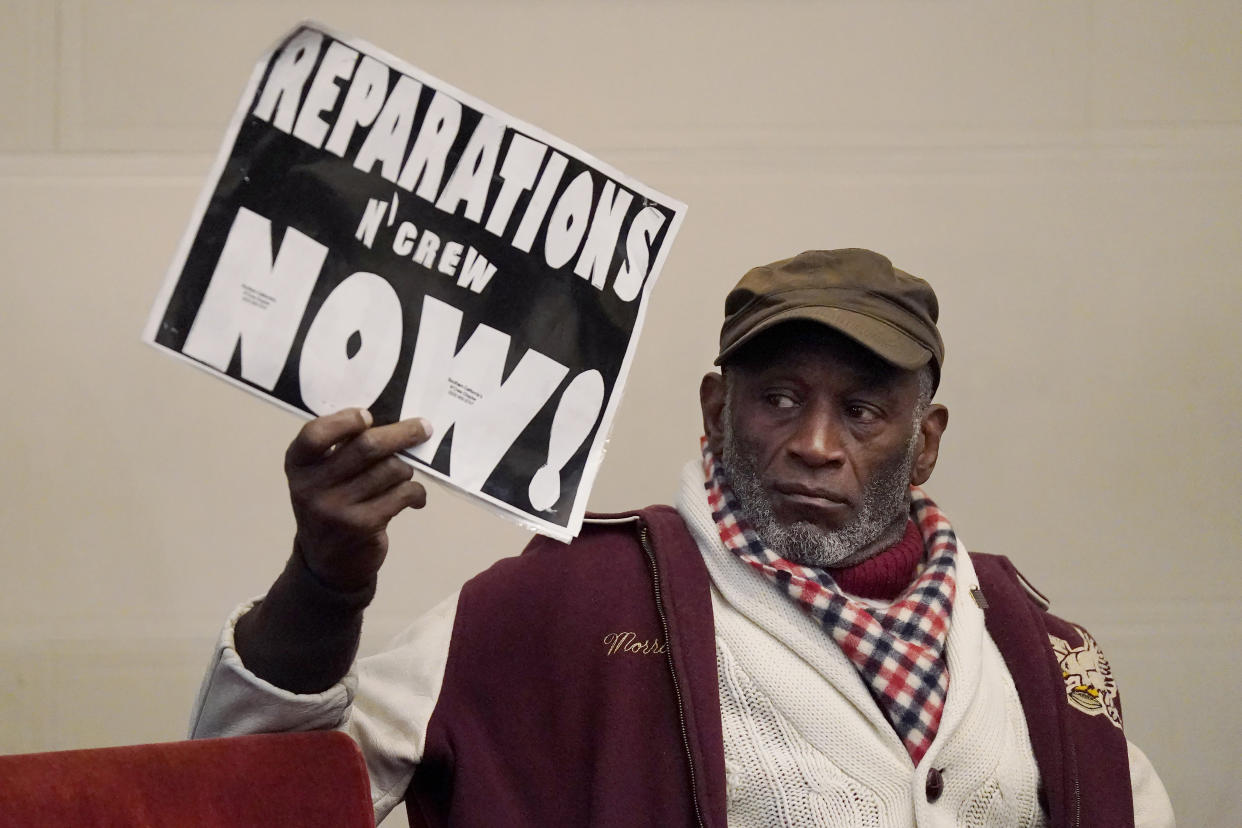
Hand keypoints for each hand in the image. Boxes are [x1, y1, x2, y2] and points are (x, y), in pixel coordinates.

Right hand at [284, 408, 431, 591]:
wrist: (328, 562)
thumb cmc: (332, 504)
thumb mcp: (321, 477)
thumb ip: (341, 450)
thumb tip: (394, 423)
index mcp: (298, 464)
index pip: (315, 434)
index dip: (344, 421)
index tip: (368, 417)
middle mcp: (311, 486)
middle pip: (366, 447)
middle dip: (401, 434)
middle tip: (423, 428)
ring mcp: (336, 508)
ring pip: (390, 469)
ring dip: (406, 469)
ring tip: (404, 475)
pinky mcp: (361, 526)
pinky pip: (402, 494)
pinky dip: (416, 492)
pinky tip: (415, 498)